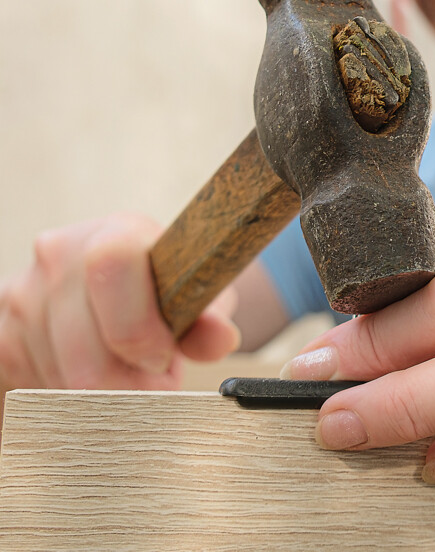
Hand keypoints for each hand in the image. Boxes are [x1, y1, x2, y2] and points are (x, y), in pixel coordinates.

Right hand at [0, 213, 240, 401]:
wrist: (124, 291)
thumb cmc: (170, 293)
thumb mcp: (201, 299)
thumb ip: (209, 319)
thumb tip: (220, 338)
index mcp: (118, 232)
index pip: (113, 265)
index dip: (138, 326)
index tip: (161, 356)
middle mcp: (60, 253)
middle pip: (85, 347)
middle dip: (127, 380)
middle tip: (153, 379)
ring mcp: (23, 290)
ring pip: (61, 376)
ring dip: (103, 391)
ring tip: (128, 372)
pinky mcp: (2, 330)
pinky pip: (34, 387)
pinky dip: (71, 394)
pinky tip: (94, 374)